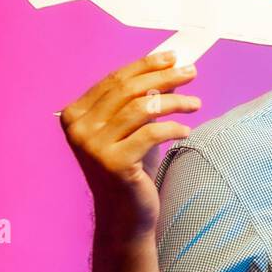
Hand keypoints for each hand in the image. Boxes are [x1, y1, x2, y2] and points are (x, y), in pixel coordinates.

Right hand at [59, 51, 201, 240]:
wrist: (124, 215)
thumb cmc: (131, 168)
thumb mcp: (135, 129)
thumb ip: (143, 100)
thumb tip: (170, 68)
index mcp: (75, 114)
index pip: (115, 80)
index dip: (146, 65)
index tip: (174, 57)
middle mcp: (78, 128)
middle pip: (128, 90)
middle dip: (164, 76)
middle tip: (192, 72)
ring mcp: (93, 146)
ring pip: (142, 108)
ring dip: (175, 102)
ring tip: (196, 103)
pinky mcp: (113, 163)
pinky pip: (151, 134)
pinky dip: (173, 128)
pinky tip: (186, 130)